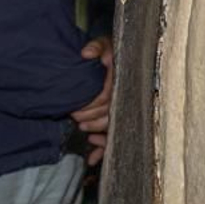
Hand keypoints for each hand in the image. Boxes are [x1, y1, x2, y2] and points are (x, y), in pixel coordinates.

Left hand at [71, 36, 113, 166]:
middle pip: (111, 115)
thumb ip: (97, 46)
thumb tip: (86, 54)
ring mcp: (125, 108)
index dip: (92, 106)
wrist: (116, 58)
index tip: (76, 109)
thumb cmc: (111, 52)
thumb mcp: (106, 44)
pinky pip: (115, 137)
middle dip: (93, 121)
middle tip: (77, 119)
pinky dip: (103, 150)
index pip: (109, 98)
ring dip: (98, 132)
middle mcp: (127, 96)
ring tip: (84, 130)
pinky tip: (92, 159)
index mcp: (123, 80)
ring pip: (114, 126)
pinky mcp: (121, 117)